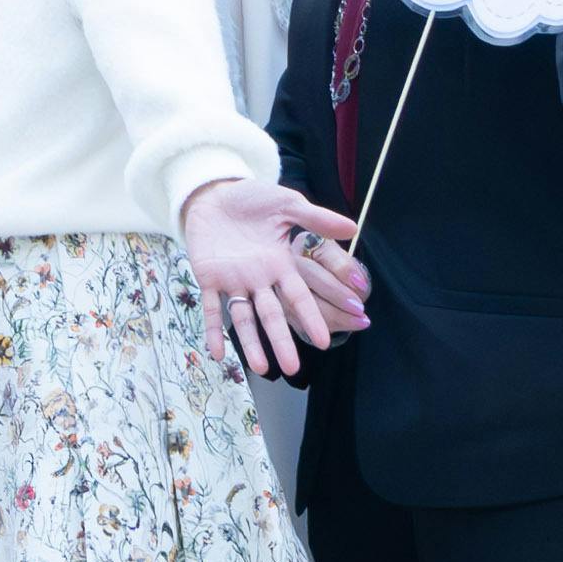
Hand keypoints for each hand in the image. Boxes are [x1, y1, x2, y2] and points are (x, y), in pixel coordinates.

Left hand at [182, 175, 368, 379]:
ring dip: (251, 342)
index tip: (324, 340)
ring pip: (244, 317)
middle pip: (273, 315)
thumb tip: (354, 228)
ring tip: (260, 368)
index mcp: (280, 265)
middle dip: (282, 341)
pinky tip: (217, 352)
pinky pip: (211, 307)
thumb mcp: (287, 204)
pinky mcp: (208, 277)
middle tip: (293, 367)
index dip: (310, 318)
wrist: (215, 192)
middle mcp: (259, 279)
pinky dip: (213, 329)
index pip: (298, 296)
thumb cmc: (253, 200)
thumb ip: (316, 218)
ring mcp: (233, 280)